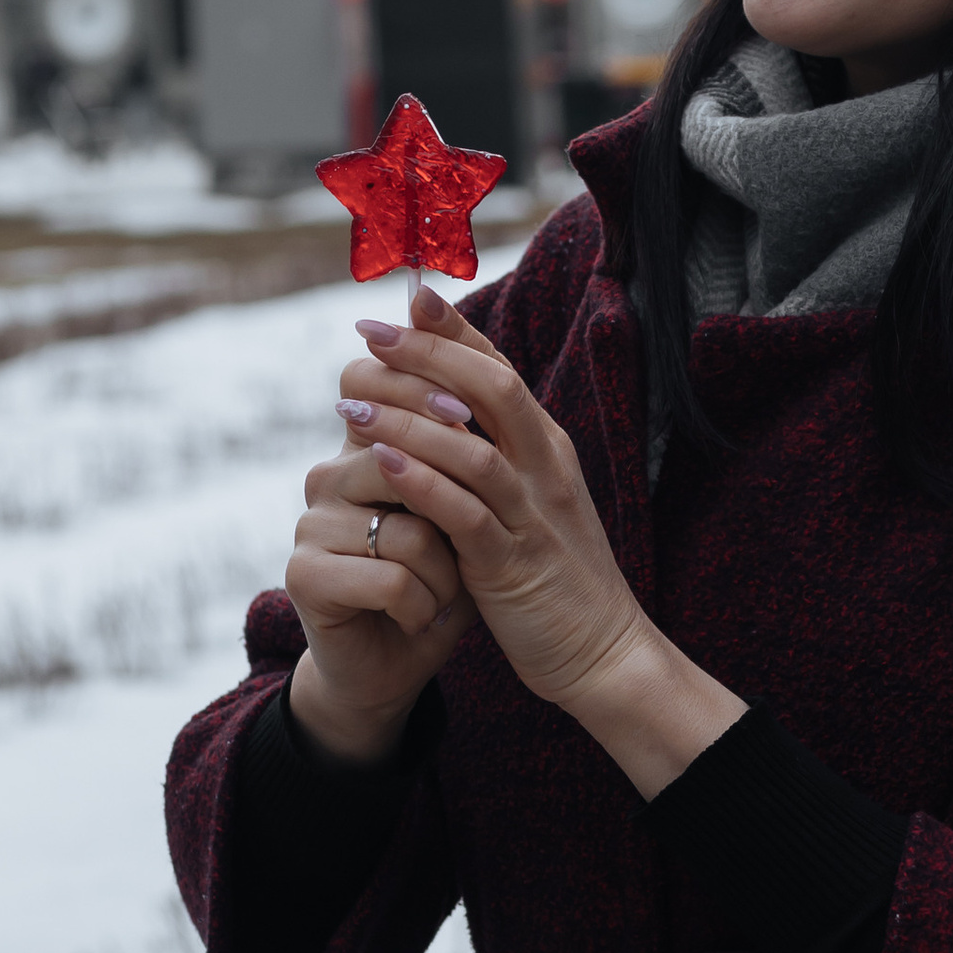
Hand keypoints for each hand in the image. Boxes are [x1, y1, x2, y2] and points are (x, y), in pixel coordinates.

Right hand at [285, 406, 479, 765]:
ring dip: (445, 575)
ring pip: (409, 531)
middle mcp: (329, 477)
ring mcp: (310, 523)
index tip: (468, 418)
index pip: (374, 385)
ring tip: (441, 594)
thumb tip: (477, 393)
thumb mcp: (464, 516)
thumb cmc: (441, 581)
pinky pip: (390, 578)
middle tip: (464, 557)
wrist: (399, 662)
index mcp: (365, 450)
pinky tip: (416, 618)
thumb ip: (465, 459)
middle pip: (406, 464)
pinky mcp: (303, 573)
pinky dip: (422, 606)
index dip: (420, 390)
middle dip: (456, 518)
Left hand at [330, 286, 743, 797]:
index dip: (453, 331)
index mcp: (548, 448)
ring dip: (407, 419)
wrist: (603, 653)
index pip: (499, 369)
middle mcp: (546, 469)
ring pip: (472, 446)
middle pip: (489, 387)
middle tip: (370, 336)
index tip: (406, 300)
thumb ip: (493, 452)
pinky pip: (465, 513)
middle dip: (427, 355)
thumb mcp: (528, 502)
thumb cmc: (554, 576)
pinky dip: (423, 482)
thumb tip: (442, 406)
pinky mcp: (513, 565)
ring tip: (350, 404)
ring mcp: (532, 514)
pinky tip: (380, 463)